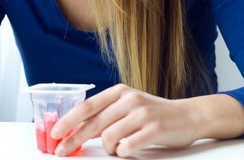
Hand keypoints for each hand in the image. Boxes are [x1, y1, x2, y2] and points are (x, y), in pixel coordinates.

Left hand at [50, 84, 200, 156]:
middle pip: (93, 123)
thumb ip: (107, 114)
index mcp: (120, 91)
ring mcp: (142, 114)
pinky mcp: (153, 129)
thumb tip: (77, 129)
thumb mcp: (129, 106)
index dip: (68, 120)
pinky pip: (126, 146)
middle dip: (73, 139)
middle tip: (61, 151)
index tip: (55, 133)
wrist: (189, 116)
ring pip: (108, 138)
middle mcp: (129, 99)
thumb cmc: (154, 113)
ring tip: (118, 147)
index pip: (87, 106)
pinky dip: (123, 151)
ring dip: (108, 148)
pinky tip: (128, 148)